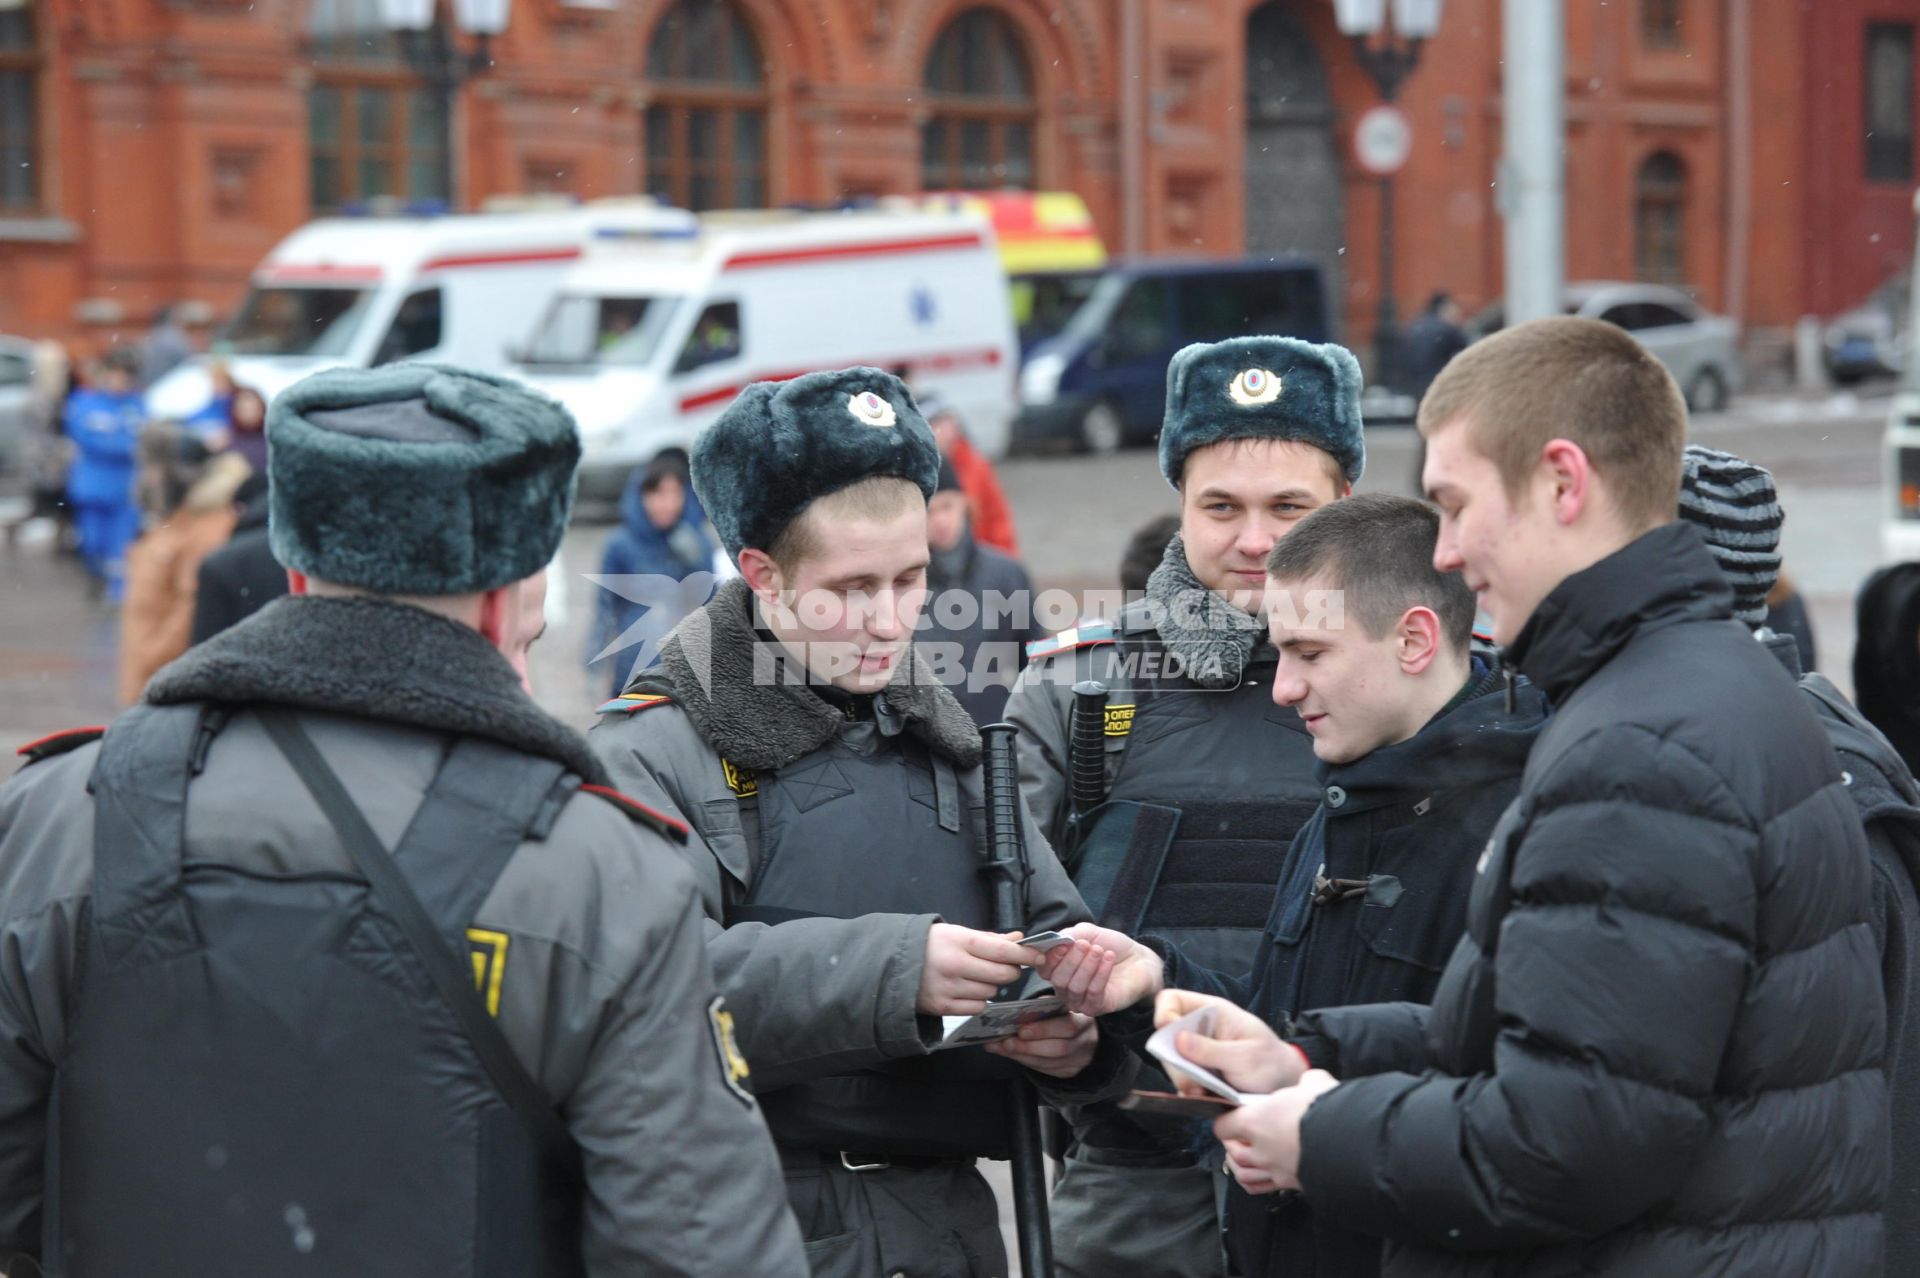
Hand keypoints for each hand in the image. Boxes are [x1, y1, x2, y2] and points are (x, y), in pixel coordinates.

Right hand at [917, 925, 1039, 1015]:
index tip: (1039, 956)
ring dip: (991, 986)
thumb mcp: (956, 933)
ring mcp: (948, 989)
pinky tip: (967, 990)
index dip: (1026, 955)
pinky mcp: (943, 1007)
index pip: (1003, 951)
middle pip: (1002, 975)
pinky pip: (977, 1008)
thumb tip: (1019, 940)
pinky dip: (978, 1001)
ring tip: (976, 976)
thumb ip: (989, 938)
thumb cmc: (929, 945)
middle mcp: (954, 965)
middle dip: (1010, 971)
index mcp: (959, 941)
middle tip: (1005, 966)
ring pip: (991, 993)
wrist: (891, 965)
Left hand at [984, 1011, 1098, 1077]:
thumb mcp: (1058, 1004)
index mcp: (1084, 1020)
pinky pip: (1047, 1070)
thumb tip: (1017, 1014)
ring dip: (1024, 1056)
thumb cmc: (1064, 1014)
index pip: (1068, 1026)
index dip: (1044, 1029)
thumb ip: (1042, 1007)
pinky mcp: (1070, 1071)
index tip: (1021, 1030)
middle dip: (1029, 1046)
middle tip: (1007, 1042)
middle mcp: (1085, 1041)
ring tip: (1003, 1048)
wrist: (1082, 1032)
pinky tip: (1013, 1055)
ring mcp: (1079, 1059)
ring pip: (1051, 1063)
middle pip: (1059, 1049)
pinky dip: (1027, 1062)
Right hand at [1034, 923, 1163, 1015]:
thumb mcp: (1087, 933)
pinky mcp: (1098, 1007)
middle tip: (1086, 945)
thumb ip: (1068, 935)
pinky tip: (1108, 959)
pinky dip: (1100, 974)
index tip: (1064, 943)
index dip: (1051, 957)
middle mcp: (1066, 989)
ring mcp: (1081, 1001)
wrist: (1138, 958)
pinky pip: (1093, 993)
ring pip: (1074, 987)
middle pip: (1058, 980)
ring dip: (1087, 966)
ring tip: (1100, 950)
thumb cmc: (1110, 946)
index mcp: (1059, 970)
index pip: (1044, 969)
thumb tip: (1055, 941)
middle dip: (1071, 960)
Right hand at [1153, 990, 1307, 1095]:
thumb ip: (1212, 1050)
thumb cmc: (1270, 1063)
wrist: (1284, 1087)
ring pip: (1171, 1060)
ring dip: (1182, 1079)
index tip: (1172, 1041)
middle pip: (1166, 1036)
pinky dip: (1187, 1090)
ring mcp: (1197, 1051)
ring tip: (1201, 1093)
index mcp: (1212, 1012)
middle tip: (1192, 1083)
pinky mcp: (1197, 1071)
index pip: (1172, 1000)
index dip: (1164, 1014)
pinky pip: (1180, 1078)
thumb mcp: (1245, 1057)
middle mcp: (1200, 1028)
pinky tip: (1202, 1096)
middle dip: (1174, 1061)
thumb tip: (1177, 1039)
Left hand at [1212, 1069, 1339, 1193]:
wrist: (1353, 1145)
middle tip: (1237, 1136)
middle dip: (1231, 1144)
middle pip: (1232, 1152)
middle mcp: (1261, 1149)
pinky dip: (1255, 1184)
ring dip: (1239, 1166)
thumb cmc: (1328, 1111)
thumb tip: (1311, 1083)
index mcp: (1258, 1121)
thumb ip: (1306, 1083)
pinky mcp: (1292, 1185)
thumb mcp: (1315, 1083)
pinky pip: (1263, 1189)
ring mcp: (1275, 1170)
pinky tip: (1259, 1176)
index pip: (1225, 1125)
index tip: (1232, 1115)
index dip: (1226, 1120)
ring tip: (1241, 1158)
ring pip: (1243, 1174)